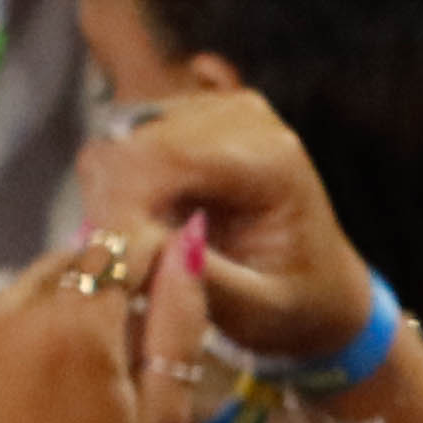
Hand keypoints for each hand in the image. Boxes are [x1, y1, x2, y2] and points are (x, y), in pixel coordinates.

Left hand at [0, 227, 208, 422]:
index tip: (150, 279)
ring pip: (14, 283)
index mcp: (79, 327)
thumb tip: (184, 244)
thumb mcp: (162, 416)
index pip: (118, 245)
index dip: (142, 254)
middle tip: (95, 346)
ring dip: (36, 307)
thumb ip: (179, 324)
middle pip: (65, 259)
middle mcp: (8, 309)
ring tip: (41, 369)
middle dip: (90, 285)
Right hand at [77, 87, 375, 368]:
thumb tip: (142, 245)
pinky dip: (114, 200)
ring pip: (113, 150)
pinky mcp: (180, 123)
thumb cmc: (294, 303)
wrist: (317, 286)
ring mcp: (207, 112)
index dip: (118, 210)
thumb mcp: (259, 310)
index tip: (105, 271)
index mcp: (271, 157)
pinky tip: (143, 237)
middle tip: (115, 277)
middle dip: (109, 215)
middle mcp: (240, 118)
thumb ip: (206, 280)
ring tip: (138, 262)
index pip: (163, 159)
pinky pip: (117, 155)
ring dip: (108, 209)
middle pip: (129, 148)